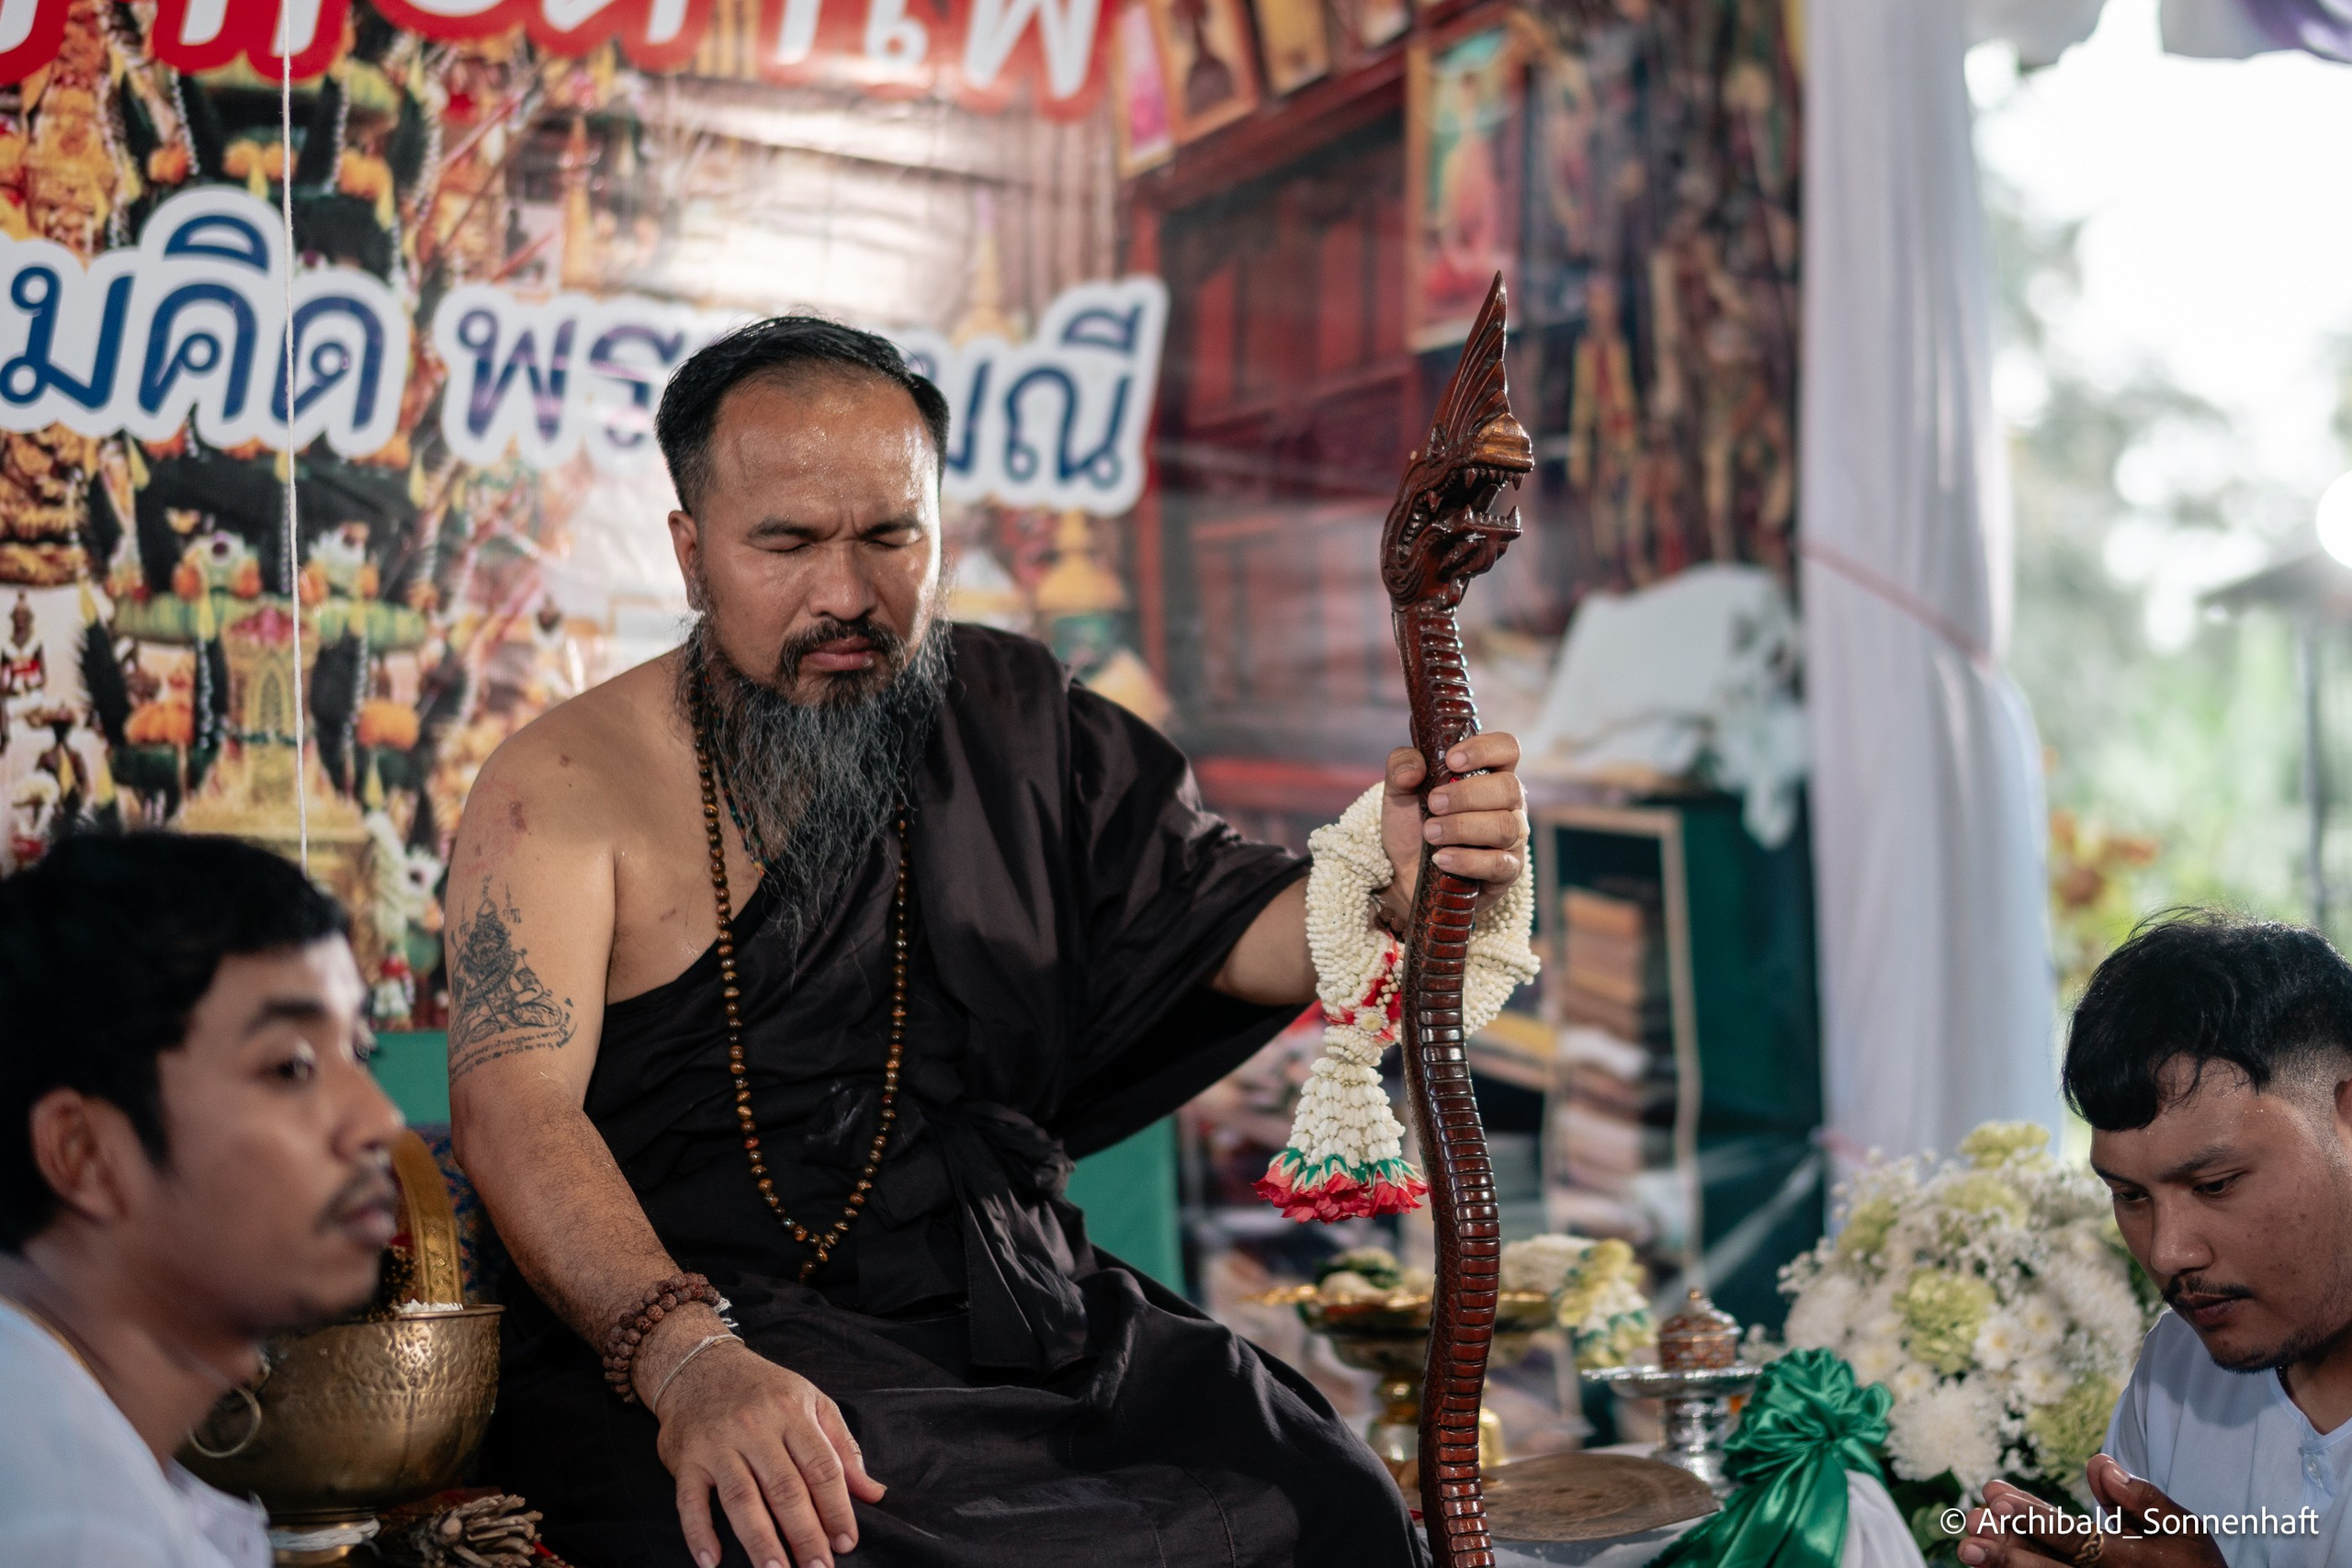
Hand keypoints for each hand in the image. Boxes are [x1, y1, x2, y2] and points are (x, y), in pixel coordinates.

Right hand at [652, 1337, 885, 1567]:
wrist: (698, 1366)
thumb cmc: (764, 1390)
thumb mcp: (812, 1402)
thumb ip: (843, 1449)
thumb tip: (874, 1494)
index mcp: (792, 1413)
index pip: (822, 1468)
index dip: (837, 1509)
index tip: (846, 1543)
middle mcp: (755, 1427)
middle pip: (785, 1488)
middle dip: (805, 1533)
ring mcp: (719, 1444)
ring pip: (742, 1498)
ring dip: (760, 1540)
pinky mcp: (687, 1459)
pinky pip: (690, 1500)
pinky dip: (699, 1532)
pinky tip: (711, 1561)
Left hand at [1379, 732, 1527, 929]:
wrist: (1403, 873)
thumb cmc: (1412, 825)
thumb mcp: (1398, 792)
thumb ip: (1401, 767)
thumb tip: (1414, 768)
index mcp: (1488, 774)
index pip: (1506, 748)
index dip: (1484, 749)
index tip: (1451, 761)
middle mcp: (1507, 803)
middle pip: (1509, 787)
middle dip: (1466, 795)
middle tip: (1432, 804)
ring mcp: (1512, 838)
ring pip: (1505, 826)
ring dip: (1462, 828)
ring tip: (1430, 834)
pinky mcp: (1507, 871)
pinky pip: (1499, 864)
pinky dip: (1466, 860)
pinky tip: (1440, 858)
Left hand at [1959, 1459, 2222, 1567]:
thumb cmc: (2193, 1564)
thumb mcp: (2182, 1529)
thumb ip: (2142, 1498)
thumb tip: (2097, 1464)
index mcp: (2128, 1561)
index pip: (2074, 1538)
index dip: (2035, 1519)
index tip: (1997, 1498)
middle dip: (2006, 1550)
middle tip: (1968, 1528)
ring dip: (2004, 1566)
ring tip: (1966, 1547)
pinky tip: (1990, 1565)